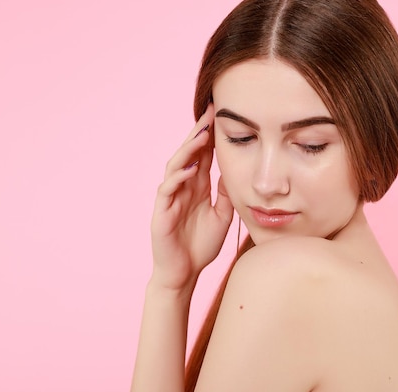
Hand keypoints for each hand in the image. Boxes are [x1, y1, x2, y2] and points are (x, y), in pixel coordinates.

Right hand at [150, 104, 233, 291]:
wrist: (185, 273)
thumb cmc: (201, 245)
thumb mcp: (222, 215)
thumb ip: (226, 193)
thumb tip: (235, 171)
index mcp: (197, 187)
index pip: (203, 155)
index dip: (210, 136)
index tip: (221, 115)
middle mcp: (182, 188)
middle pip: (189, 154)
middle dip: (199, 133)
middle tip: (210, 112)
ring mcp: (170, 198)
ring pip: (176, 167)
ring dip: (188, 150)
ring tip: (202, 135)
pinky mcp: (162, 213)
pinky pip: (167, 191)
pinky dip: (178, 178)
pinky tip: (190, 169)